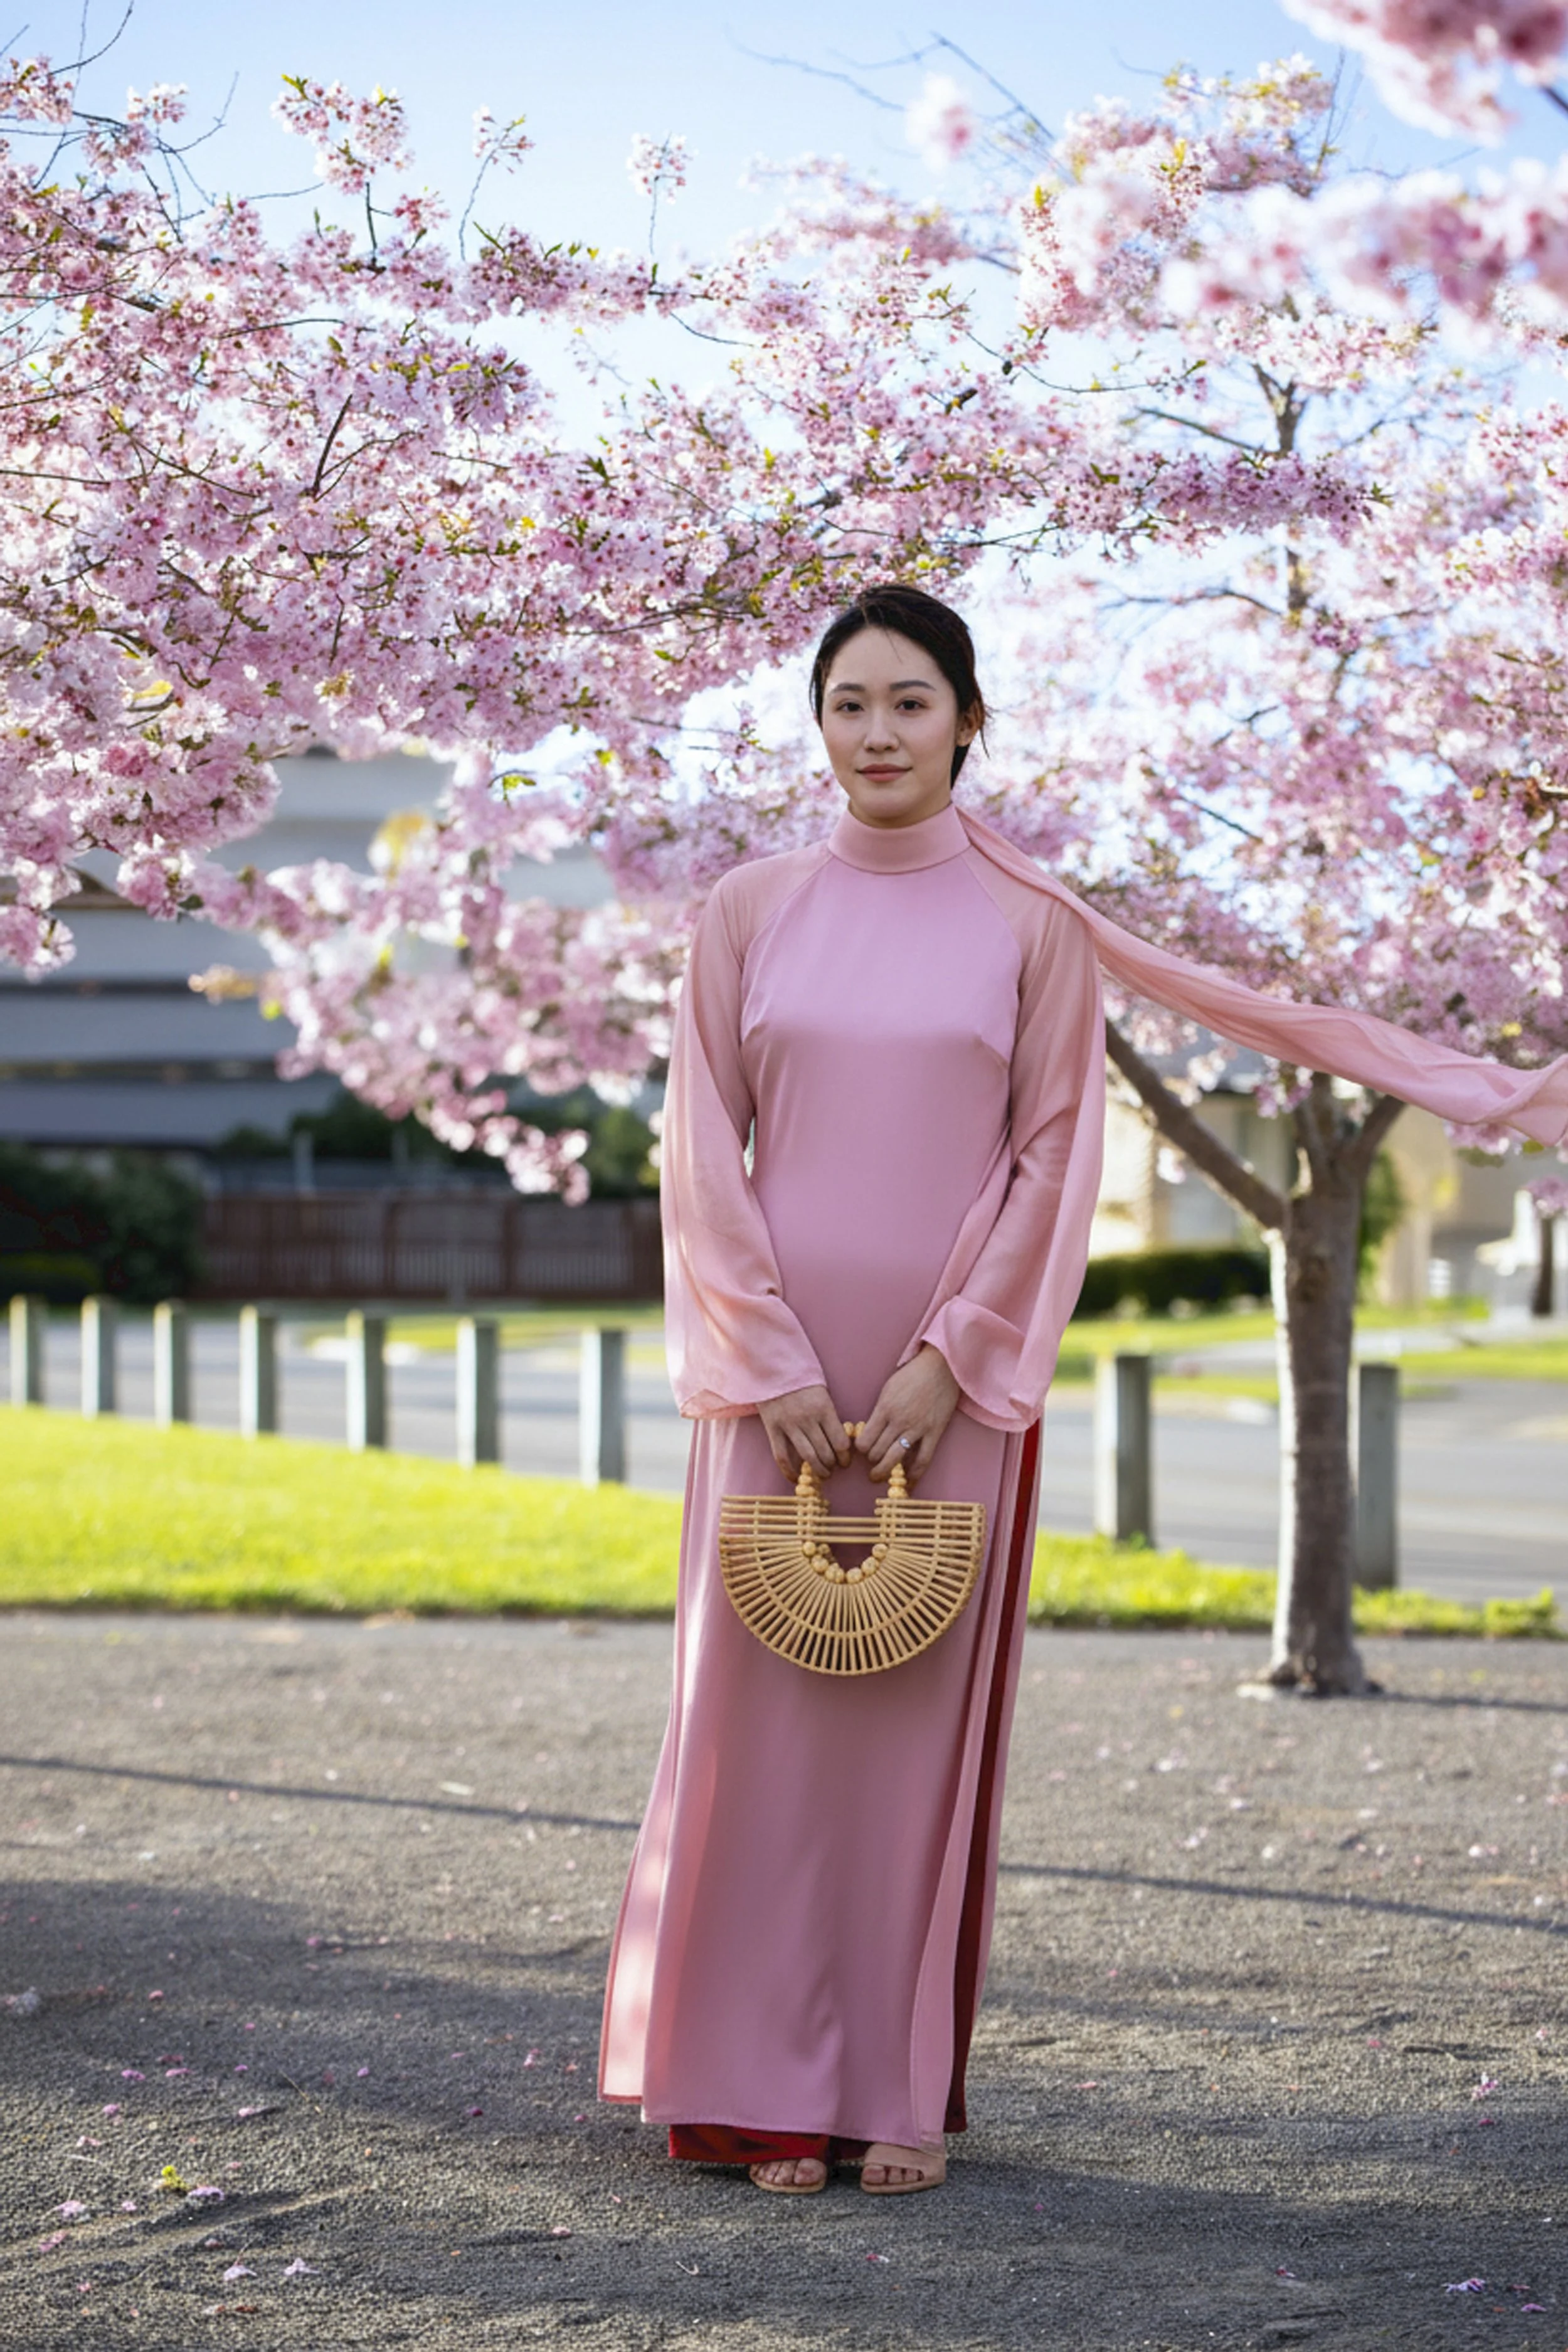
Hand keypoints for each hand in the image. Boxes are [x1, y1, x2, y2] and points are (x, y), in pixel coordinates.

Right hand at [757, 1384, 850, 1479]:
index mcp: (824, 1408)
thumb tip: (840, 1440)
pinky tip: (795, 1478)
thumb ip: (829, 1415)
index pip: (840, 1442)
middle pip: (825, 1452)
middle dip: (832, 1465)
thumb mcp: (822, 1392)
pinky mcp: (772, 1428)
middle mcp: (808, 1418)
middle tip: (834, 1468)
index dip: (845, 1456)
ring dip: (817, 1469)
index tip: (846, 1461)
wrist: (772, 1367)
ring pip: (807, 1456)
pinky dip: (788, 1471)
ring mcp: (789, 1424)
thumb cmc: (801, 1379)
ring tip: (822, 1473)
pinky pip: (781, 1455)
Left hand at [856, 1346, 959, 1484]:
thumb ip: (880, 1410)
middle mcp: (899, 1421)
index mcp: (885, 1408)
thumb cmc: (913, 1374)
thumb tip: (870, 1430)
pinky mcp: (934, 1432)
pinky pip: (923, 1459)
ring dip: (884, 1471)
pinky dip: (915, 1474)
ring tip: (878, 1476)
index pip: (864, 1440)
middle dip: (870, 1462)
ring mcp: (917, 1428)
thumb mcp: (888, 1389)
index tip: (861, 1450)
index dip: (860, 1449)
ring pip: (895, 1459)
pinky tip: (908, 1482)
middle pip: (877, 1452)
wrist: (941, 1366)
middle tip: (870, 1465)